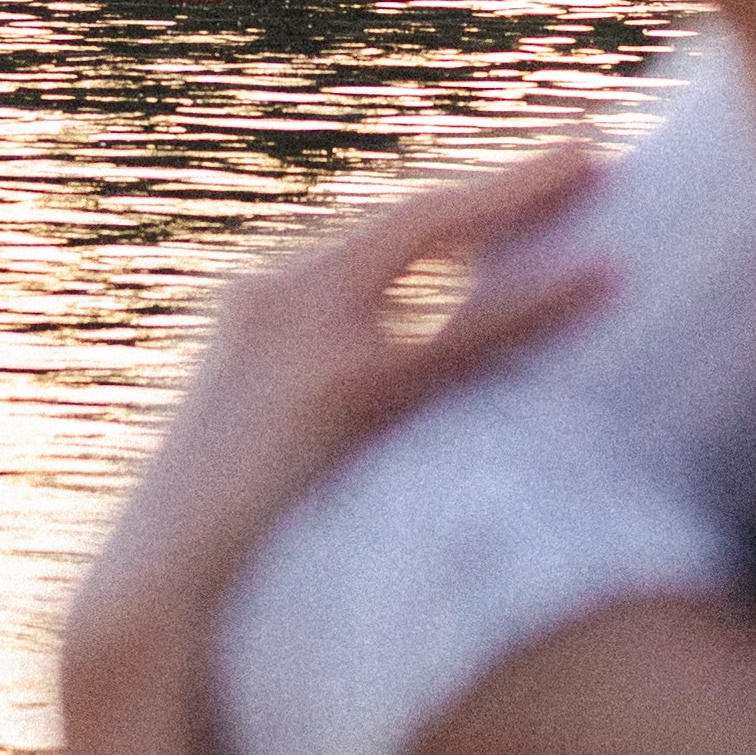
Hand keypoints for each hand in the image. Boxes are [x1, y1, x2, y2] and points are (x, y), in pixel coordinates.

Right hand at [63, 145, 608, 739]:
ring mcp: (298, 333)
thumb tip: (421, 415)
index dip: (456, 210)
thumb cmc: (221, 554)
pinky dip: (536, 301)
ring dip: (523, 197)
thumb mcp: (278, 457)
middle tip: (590, 149)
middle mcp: (273, 297)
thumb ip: (337, 412)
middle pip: (408, 214)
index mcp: (260, 309)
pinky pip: (459, 332)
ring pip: (431, 236)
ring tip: (606, 167)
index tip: (522, 190)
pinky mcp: (334, 388)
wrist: (149, 605)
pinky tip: (602, 281)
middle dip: (501, 180)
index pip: (375, 239)